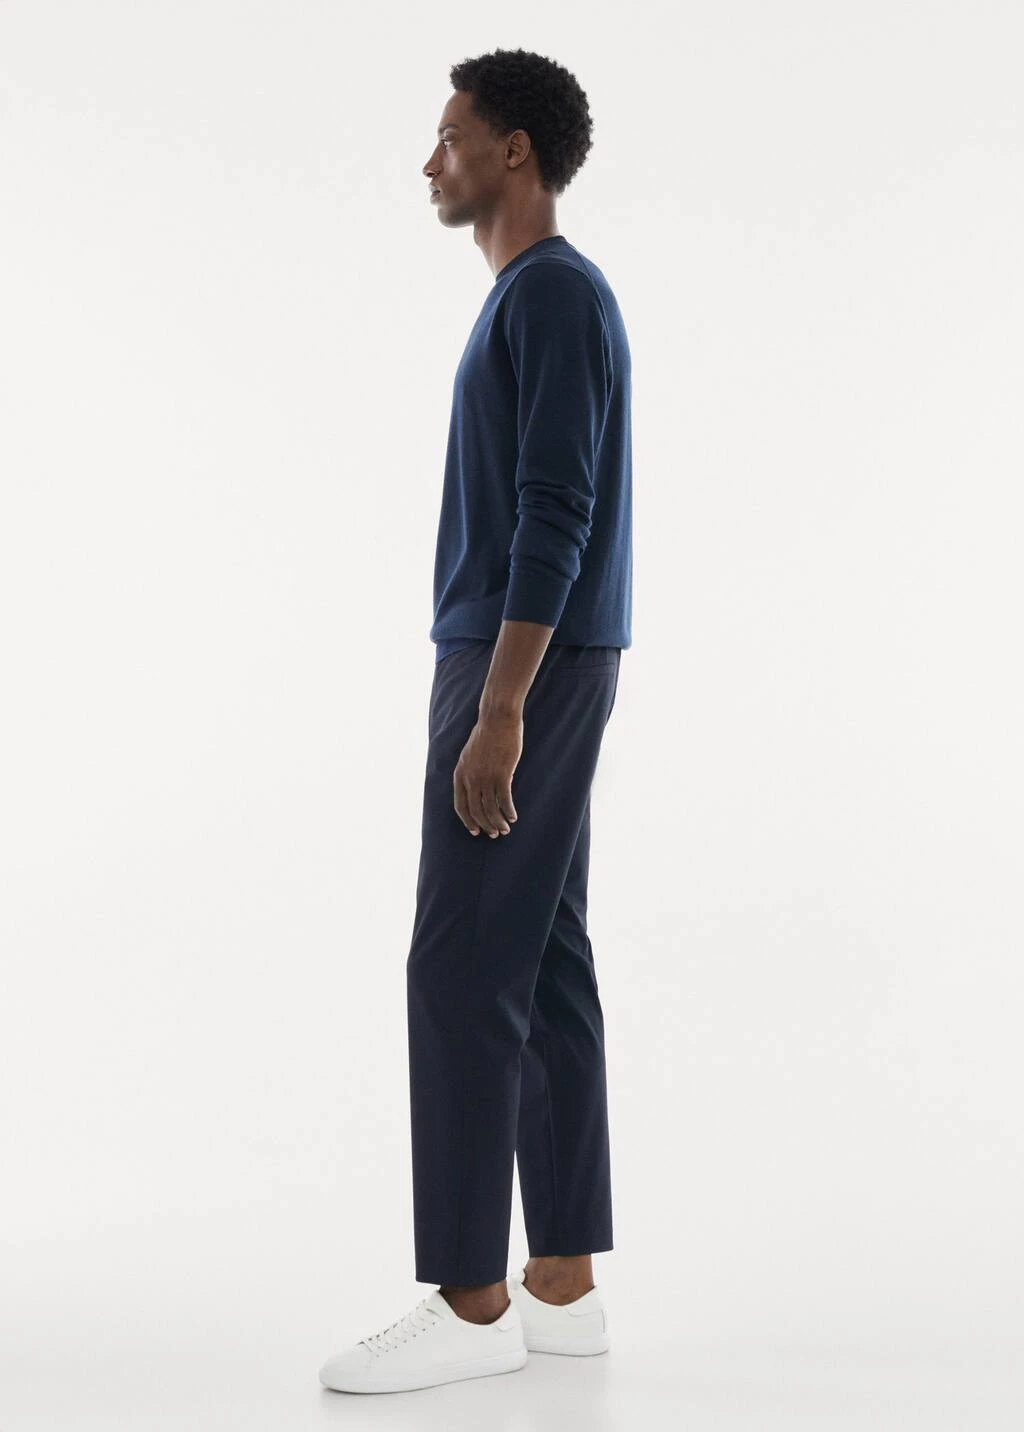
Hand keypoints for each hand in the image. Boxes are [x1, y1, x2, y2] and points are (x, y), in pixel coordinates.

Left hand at [453, 711, 521, 836]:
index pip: (460, 805)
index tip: (475, 831)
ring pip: (490, 808)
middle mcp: (470, 778)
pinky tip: (514, 816)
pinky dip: (509, 811)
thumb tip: (480, 787)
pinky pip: (504, 800)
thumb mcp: (471, 754)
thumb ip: (471, 771)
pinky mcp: (502, 774)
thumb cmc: (487, 734)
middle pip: (476, 811)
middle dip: (485, 825)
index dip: (468, 821)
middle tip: (494, 834)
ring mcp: (485, 776)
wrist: (497, 719)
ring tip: (505, 829)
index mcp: (460, 774)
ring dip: (498, 822)